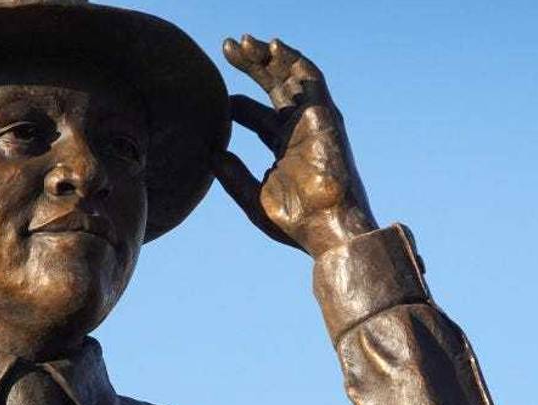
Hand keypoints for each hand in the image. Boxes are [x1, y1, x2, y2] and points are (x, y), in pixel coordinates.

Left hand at [215, 35, 378, 256]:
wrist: (328, 229)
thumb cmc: (295, 223)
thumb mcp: (252, 197)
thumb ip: (232, 174)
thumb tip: (210, 153)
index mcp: (283, 146)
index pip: (256, 113)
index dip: (235, 101)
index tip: (213, 94)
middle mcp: (298, 129)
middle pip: (273, 86)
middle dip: (252, 65)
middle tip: (226, 47)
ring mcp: (313, 120)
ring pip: (290, 76)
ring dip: (269, 56)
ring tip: (244, 41)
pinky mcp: (325, 116)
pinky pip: (311, 79)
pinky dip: (293, 60)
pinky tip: (273, 47)